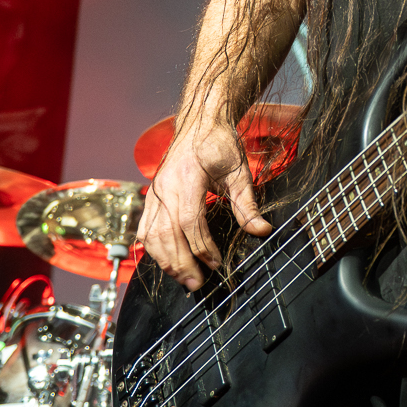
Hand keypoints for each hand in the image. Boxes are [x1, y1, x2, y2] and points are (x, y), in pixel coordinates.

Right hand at [139, 120, 272, 292]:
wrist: (199, 123)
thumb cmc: (219, 144)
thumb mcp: (239, 171)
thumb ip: (247, 204)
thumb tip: (261, 230)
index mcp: (187, 178)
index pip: (189, 221)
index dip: (202, 247)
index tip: (216, 263)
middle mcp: (165, 187)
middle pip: (166, 234)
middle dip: (181, 263)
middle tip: (197, 284)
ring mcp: (154, 192)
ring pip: (151, 235)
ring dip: (165, 261)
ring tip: (183, 279)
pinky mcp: (151, 197)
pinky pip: (145, 229)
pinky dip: (153, 249)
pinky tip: (166, 262)